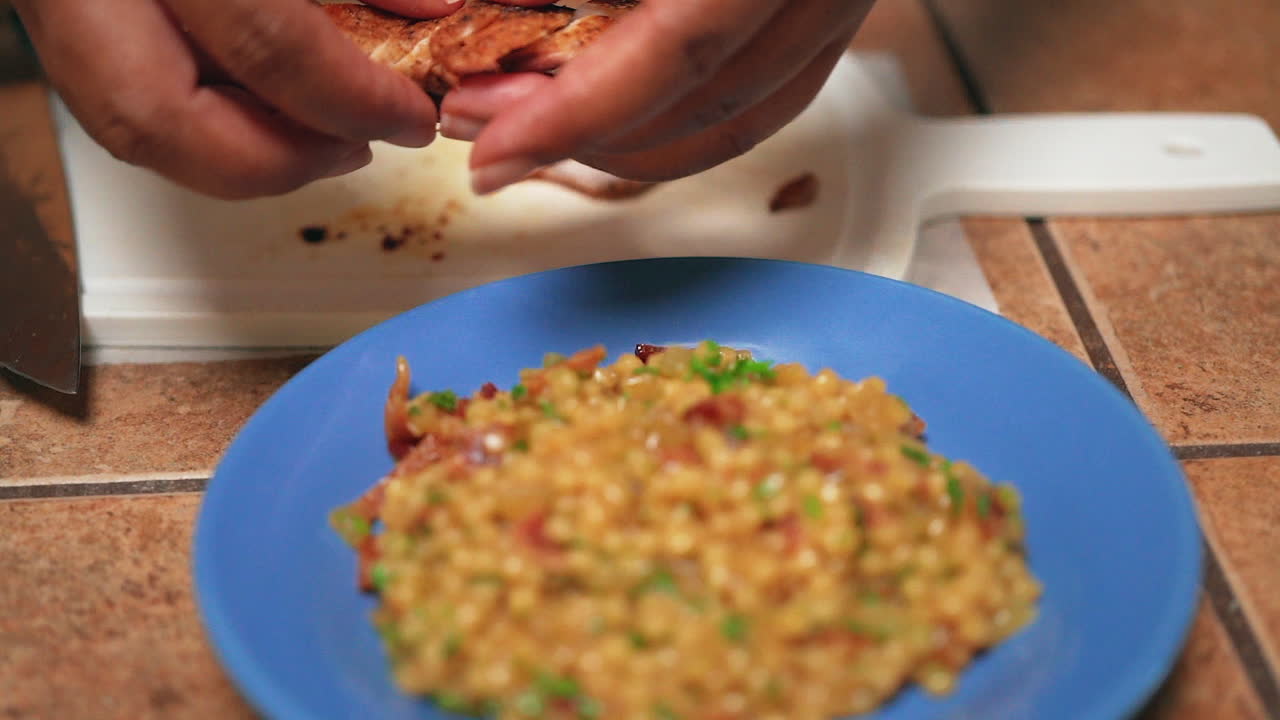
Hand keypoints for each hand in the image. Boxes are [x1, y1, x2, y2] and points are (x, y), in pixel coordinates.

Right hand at [11, 0, 462, 198]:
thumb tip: (435, 8)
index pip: (265, 43)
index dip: (354, 100)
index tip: (412, 114)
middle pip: (157, 118)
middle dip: (278, 160)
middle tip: (356, 147)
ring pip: (120, 116)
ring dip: (232, 150)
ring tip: (317, 134)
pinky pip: (104, 81)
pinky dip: (193, 109)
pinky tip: (256, 99)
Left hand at [439, 0, 875, 193]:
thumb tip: (487, 8)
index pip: (675, 54)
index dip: (572, 115)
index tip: (490, 152)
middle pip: (702, 109)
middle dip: (577, 138)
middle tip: (482, 132)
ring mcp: (843, 4)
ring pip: (735, 123)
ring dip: (624, 145)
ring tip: (529, 130)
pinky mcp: (836, 14)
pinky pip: (764, 100)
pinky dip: (681, 126)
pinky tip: (608, 120)